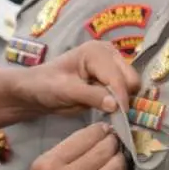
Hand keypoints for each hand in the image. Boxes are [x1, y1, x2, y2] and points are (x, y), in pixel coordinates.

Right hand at [0, 123, 130, 169]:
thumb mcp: (40, 168)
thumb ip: (67, 152)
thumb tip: (97, 136)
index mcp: (49, 164)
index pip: (85, 137)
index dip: (100, 130)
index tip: (104, 130)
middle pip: (105, 150)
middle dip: (114, 142)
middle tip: (115, 142)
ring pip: (117, 167)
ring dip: (121, 159)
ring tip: (117, 158)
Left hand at [19, 40, 139, 116]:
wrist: (37, 90)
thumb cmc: (46, 86)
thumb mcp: (65, 91)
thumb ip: (91, 96)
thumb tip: (116, 105)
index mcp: (96, 52)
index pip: (117, 77)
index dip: (120, 98)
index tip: (118, 118)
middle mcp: (108, 53)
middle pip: (131, 79)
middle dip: (122, 97)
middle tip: (107, 111)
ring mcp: (112, 64)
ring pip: (131, 85)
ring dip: (121, 99)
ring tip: (101, 106)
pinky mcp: (112, 76)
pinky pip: (125, 90)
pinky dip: (118, 100)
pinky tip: (102, 104)